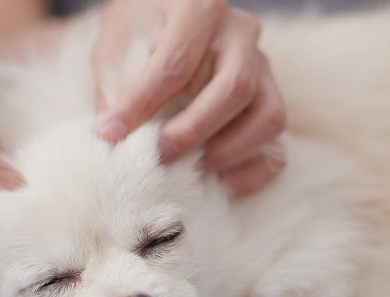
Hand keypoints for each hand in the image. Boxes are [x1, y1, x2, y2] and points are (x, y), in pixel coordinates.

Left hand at [92, 0, 286, 196]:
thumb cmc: (140, 31)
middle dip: (194, 130)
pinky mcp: (271, 97)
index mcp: (200, 9)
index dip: (141, 105)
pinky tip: (221, 185)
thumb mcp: (117, 44)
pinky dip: (254, 170)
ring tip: (192, 170)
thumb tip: (113, 136)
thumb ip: (115, 84)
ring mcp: (263, 66)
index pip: (175, 64)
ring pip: (269, 116)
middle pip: (235, 88)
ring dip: (230, 151)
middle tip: (159, 155)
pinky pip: (278, 142)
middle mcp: (241, 33)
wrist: (168, 19)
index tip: (111, 134)